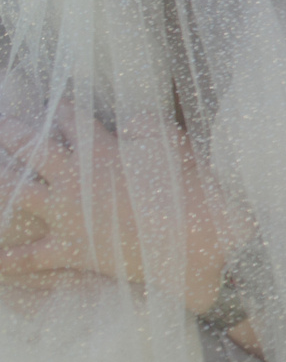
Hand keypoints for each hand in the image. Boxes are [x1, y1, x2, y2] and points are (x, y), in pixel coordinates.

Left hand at [0, 108, 243, 310]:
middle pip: (31, 148)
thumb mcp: (171, 139)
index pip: (70, 118)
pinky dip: (9, 258)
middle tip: (3, 124)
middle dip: (13, 132)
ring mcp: (66, 215)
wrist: (191, 236)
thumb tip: (124, 122)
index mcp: (98, 150)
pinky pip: (30, 256)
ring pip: (17, 193)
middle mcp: (73, 179)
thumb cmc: (187, 186)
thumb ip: (142, 123)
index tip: (54, 102)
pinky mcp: (70, 249)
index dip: (60, 107)